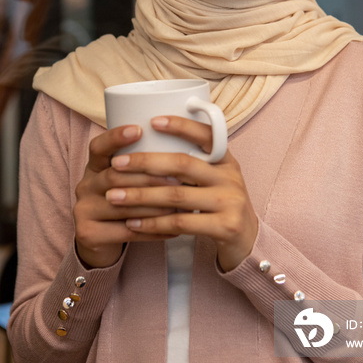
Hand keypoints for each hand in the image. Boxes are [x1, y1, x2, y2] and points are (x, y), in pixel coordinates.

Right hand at [74, 125, 177, 268]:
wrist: (101, 241)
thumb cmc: (125, 202)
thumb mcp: (127, 179)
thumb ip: (144, 164)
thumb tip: (186, 147)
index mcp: (94, 166)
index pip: (99, 146)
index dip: (116, 137)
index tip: (139, 129)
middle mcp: (85, 185)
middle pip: (115, 177)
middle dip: (150, 178)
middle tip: (179, 180)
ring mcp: (83, 210)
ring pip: (122, 206)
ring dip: (155, 206)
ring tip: (182, 206)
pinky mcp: (87, 234)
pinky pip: (126, 232)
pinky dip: (153, 230)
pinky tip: (174, 230)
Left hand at [106, 116, 257, 271]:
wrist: (248, 241)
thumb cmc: (221, 205)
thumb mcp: (215, 179)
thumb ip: (194, 164)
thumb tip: (152, 142)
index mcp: (226, 160)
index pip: (206, 134)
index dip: (181, 126)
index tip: (152, 121)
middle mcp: (230, 177)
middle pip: (183, 164)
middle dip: (145, 162)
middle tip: (117, 164)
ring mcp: (229, 202)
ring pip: (176, 195)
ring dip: (140, 196)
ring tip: (113, 196)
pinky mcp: (225, 226)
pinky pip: (180, 223)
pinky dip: (152, 223)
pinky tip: (132, 224)